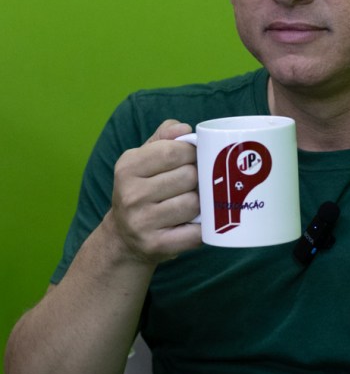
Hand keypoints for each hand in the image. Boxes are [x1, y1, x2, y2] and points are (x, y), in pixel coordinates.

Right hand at [111, 119, 201, 263]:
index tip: (194, 159)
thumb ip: (163, 139)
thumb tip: (184, 128)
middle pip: (188, 177)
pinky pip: (195, 233)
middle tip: (193, 184)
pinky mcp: (156, 245)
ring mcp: (141, 222)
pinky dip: (202, 229)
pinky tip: (195, 224)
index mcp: (127, 167)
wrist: (123, 238)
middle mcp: (131, 195)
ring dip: (200, 204)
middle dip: (197, 179)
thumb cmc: (141, 191)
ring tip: (191, 204)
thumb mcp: (142, 160)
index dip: (192, 153)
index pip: (174, 151)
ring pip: (194, 203)